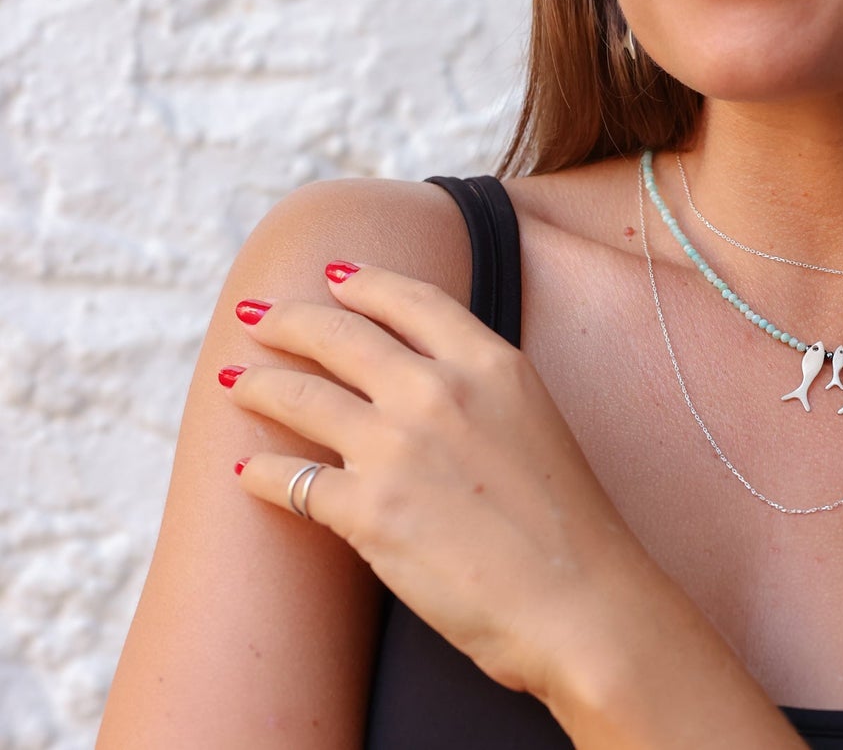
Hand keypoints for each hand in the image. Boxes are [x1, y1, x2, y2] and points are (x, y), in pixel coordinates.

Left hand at [221, 260, 656, 706]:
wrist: (576, 599)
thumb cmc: (565, 520)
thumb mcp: (533, 417)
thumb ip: (481, 385)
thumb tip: (426, 374)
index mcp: (490, 363)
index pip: (411, 300)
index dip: (364, 281)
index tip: (333, 274)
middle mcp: (438, 391)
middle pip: (341, 335)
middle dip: (290, 319)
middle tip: (258, 314)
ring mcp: (397, 448)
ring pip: (302, 397)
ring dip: (259, 384)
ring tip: (236, 379)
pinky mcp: (367, 511)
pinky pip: (291, 480)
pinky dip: (260, 473)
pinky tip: (245, 470)